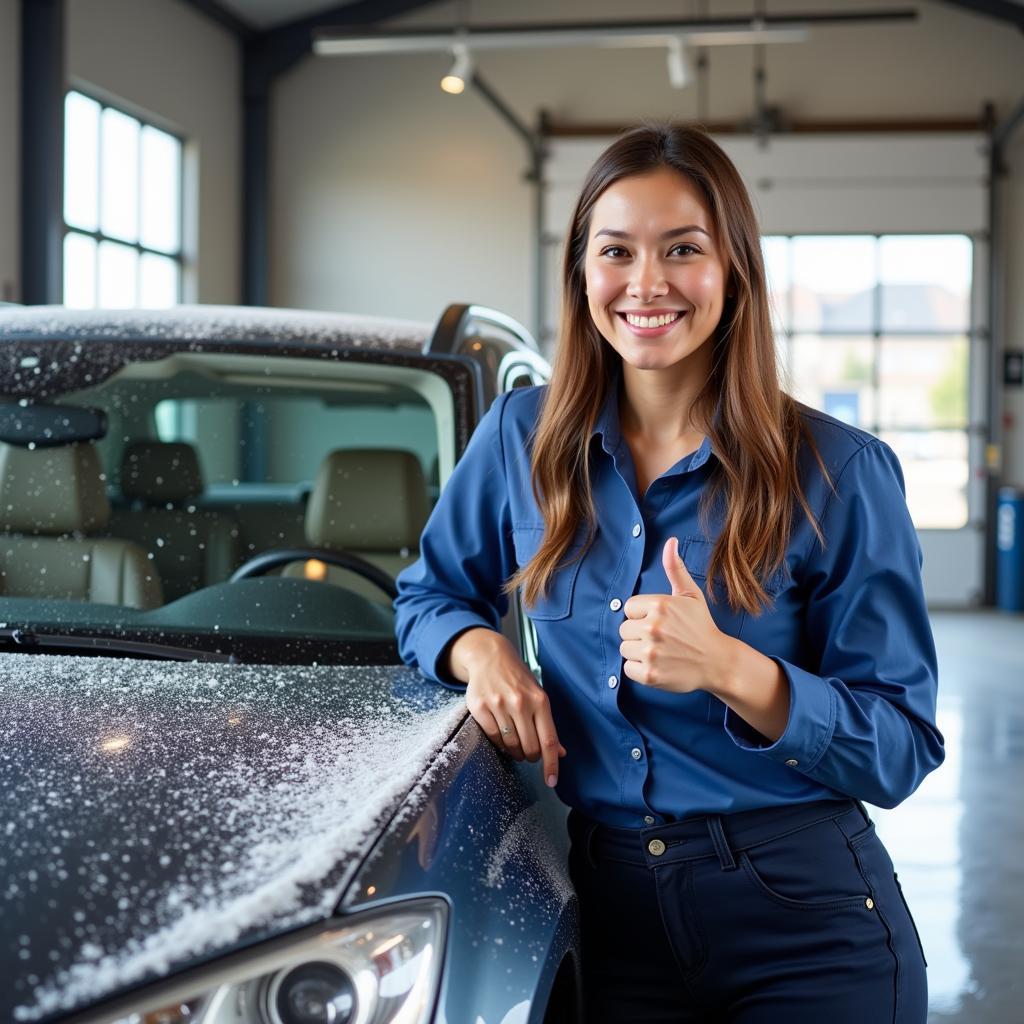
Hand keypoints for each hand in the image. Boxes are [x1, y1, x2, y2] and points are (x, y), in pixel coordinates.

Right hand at [448, 628, 566, 786]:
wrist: (490, 657)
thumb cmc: (518, 679)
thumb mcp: (538, 697)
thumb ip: (548, 725)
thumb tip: (560, 753)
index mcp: (540, 700)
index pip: (548, 740)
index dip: (551, 764)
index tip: (551, 781)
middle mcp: (520, 702)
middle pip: (529, 747)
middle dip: (530, 756)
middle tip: (529, 753)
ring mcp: (498, 704)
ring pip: (510, 744)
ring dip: (515, 751)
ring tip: (515, 744)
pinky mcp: (480, 707)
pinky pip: (493, 736)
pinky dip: (499, 742)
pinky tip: (502, 736)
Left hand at [619, 536, 730, 693]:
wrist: (718, 661)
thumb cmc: (701, 626)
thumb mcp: (690, 595)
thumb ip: (675, 568)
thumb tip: (670, 540)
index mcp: (660, 605)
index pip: (628, 608)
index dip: (641, 616)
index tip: (660, 622)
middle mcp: (654, 627)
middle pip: (624, 629)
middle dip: (638, 634)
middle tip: (661, 639)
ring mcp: (651, 652)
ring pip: (624, 649)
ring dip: (638, 652)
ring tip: (660, 651)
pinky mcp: (650, 674)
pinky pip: (628, 669)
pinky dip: (639, 670)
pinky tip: (658, 665)